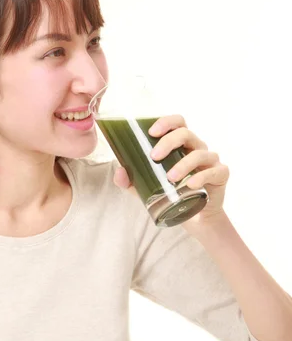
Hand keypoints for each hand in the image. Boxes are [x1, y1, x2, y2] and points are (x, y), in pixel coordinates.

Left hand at [113, 114, 229, 224]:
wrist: (195, 218)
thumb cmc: (172, 195)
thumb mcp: (148, 188)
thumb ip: (132, 180)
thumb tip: (119, 172)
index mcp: (182, 144)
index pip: (178, 123)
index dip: (166, 122)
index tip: (151, 132)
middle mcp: (197, 148)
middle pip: (186, 133)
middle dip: (169, 142)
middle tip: (154, 156)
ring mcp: (211, 160)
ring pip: (200, 154)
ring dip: (183, 164)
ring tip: (170, 178)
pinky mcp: (221, 174)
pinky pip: (214, 171)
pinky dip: (202, 177)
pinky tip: (191, 185)